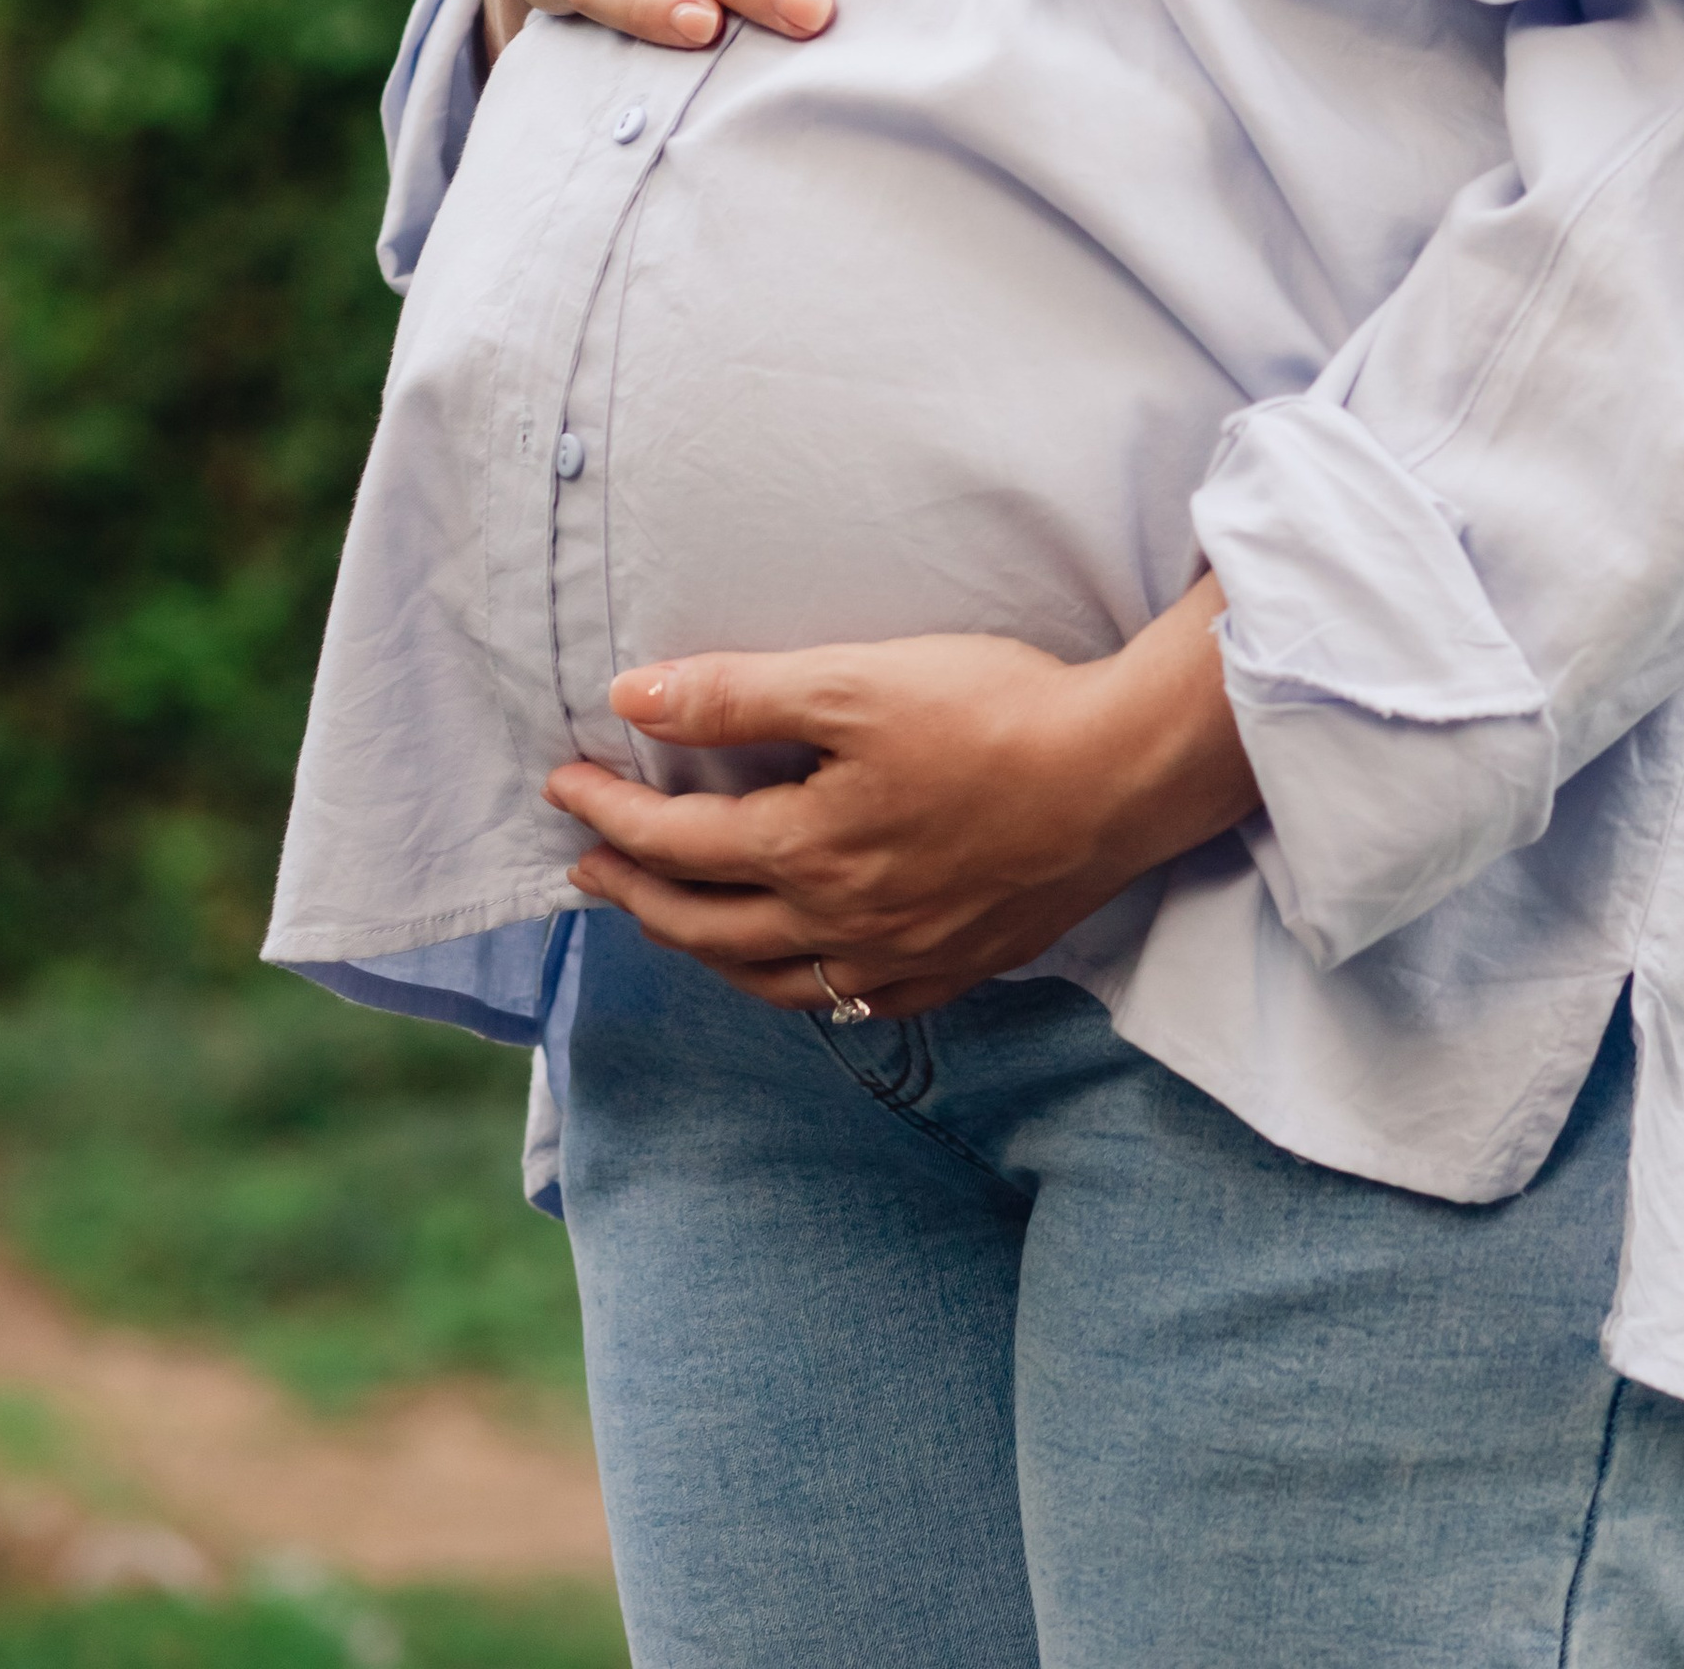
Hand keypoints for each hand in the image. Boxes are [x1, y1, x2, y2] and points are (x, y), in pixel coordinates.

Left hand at [544, 580, 1258, 1017]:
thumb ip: (738, 695)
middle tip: (587, 864)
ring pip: (770, 979)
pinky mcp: (956, 967)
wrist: (1120, 774)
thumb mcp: (854, 682)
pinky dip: (797, 986)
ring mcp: (899, 957)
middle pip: (703, 925)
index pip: (675, 840)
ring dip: (701, 947)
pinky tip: (796, 966)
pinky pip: (849, 1001)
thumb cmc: (993, 713)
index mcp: (806, 850)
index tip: (563, 781)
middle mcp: (840, 922)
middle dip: (633, 891)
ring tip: (670, 917)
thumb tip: (632, 698)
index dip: (608, 810)